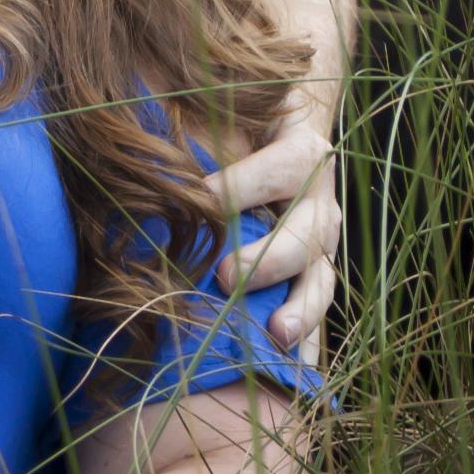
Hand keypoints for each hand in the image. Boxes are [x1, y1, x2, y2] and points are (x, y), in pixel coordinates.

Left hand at [203, 105, 339, 357]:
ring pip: (320, 277)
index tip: (198, 199)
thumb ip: (204, 125)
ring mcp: (323, 242)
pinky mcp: (315, 274)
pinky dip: (306, 337)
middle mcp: (320, 200)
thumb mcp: (232, 109)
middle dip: (268, 257)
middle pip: (308, 231)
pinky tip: (293, 363)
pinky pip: (315, 307)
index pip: (284, 165)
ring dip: (300, 308)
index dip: (243, 183)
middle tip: (225, 277)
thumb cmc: (246, 119)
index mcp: (304, 152)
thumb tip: (149, 143)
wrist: (287, 126)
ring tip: (277, 334)